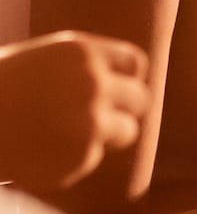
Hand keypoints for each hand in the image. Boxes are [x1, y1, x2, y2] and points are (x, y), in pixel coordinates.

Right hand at [0, 30, 150, 194]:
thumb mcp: (38, 60)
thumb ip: (80, 70)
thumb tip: (121, 84)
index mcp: (81, 52)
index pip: (135, 64)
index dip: (126, 79)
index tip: (114, 92)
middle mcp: (93, 82)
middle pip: (140, 99)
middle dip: (122, 110)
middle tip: (94, 120)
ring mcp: (91, 120)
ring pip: (127, 131)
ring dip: (103, 137)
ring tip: (60, 136)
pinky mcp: (81, 155)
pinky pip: (93, 158)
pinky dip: (72, 160)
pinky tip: (38, 153)